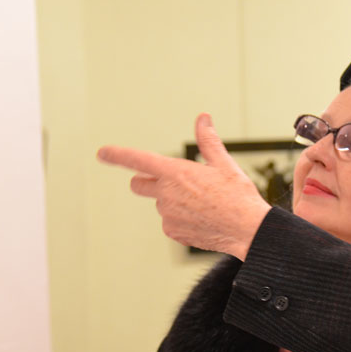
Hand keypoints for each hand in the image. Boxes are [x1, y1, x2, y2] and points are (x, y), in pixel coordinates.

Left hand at [97, 113, 271, 259]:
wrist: (248, 230)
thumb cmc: (237, 196)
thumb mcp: (224, 164)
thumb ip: (207, 140)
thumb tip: (203, 118)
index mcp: (175, 172)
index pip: (137, 160)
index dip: (117, 155)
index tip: (102, 153)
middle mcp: (166, 194)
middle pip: (139, 184)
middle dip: (147, 181)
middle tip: (173, 182)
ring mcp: (167, 215)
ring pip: (161, 204)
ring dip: (173, 201)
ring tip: (203, 204)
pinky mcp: (173, 232)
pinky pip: (170, 222)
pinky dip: (181, 219)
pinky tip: (202, 219)